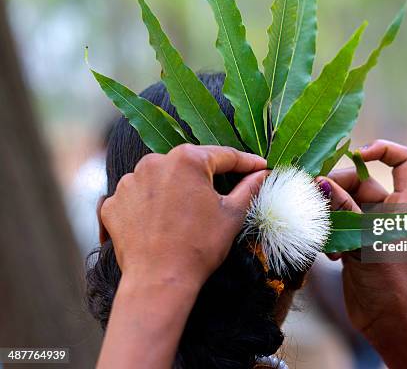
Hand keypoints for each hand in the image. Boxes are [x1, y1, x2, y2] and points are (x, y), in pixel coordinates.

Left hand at [100, 144, 267, 288]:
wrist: (158, 280)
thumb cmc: (200, 247)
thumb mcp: (232, 215)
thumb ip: (249, 188)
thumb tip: (262, 173)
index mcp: (187, 159)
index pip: (224, 156)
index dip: (246, 163)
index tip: (260, 167)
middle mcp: (154, 162)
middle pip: (190, 164)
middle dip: (208, 176)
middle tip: (226, 191)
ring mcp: (129, 182)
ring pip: (162, 178)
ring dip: (177, 189)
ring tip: (188, 213)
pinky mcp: (114, 203)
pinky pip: (139, 196)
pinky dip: (151, 205)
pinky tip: (162, 222)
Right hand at [317, 140, 406, 336]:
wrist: (387, 321)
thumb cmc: (389, 281)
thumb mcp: (366, 241)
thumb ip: (344, 210)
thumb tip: (320, 183)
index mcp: (404, 204)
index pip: (403, 160)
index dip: (383, 149)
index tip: (357, 154)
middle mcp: (388, 210)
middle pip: (360, 180)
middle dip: (337, 188)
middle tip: (316, 200)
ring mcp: (370, 226)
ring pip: (344, 202)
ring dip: (330, 214)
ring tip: (326, 235)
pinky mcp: (355, 241)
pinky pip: (337, 223)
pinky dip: (330, 232)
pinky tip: (331, 254)